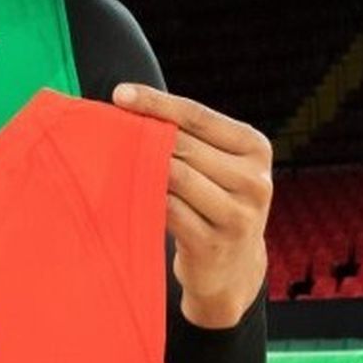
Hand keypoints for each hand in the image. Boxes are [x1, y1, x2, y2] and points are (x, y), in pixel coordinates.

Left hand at [112, 83, 271, 328]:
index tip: (120, 93)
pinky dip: (145, 198)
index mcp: (256, 148)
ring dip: (141, 166)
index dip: (157, 102)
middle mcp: (255, 180)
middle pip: (185, 145)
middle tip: (107, 130)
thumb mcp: (216, 166)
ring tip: (113, 160)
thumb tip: (128, 103)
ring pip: (176, 176)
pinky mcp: (214, 244)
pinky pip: (169, 210)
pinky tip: (127, 192)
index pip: (199, 116)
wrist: (233, 270)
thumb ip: (188, 137)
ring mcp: (238, 215)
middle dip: (144, 136)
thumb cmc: (213, 202)